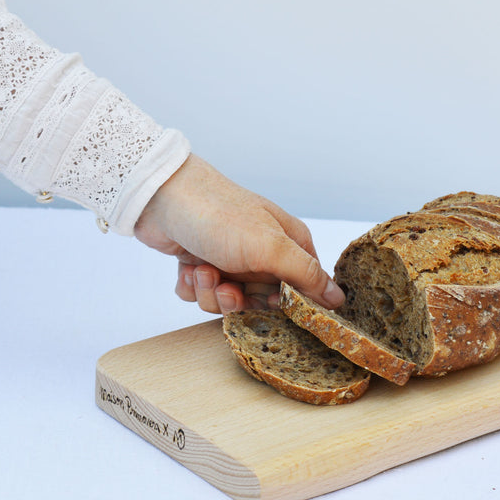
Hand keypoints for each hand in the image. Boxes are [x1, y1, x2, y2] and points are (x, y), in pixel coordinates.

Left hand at [133, 154, 344, 314]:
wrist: (160, 196)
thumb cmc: (220, 216)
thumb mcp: (270, 247)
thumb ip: (306, 275)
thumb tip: (339, 299)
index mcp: (288, 244)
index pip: (304, 289)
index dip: (286, 303)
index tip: (269, 301)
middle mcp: (262, 253)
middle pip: (262, 302)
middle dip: (239, 300)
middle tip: (226, 285)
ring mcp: (230, 259)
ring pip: (228, 302)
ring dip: (211, 292)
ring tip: (202, 269)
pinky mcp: (202, 264)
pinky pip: (202, 296)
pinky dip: (192, 287)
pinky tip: (187, 267)